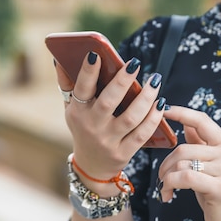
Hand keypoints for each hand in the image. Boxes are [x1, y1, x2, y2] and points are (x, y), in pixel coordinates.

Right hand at [54, 52, 165, 178]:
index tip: (96, 54)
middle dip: (122, 81)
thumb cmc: (83, 129)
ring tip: (154, 80)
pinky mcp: (123, 153)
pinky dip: (153, 118)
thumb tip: (60, 59)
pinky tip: (160, 103)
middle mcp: (91, 127)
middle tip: (134, 63)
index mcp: (78, 112)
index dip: (87, 72)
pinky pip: (142, 134)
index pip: (81, 89)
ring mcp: (108, 141)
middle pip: (108, 102)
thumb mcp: (71, 110)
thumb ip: (67, 84)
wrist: (91, 167)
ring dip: (145, 98)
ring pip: (130, 118)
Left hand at [158, 106, 220, 220]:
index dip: (180, 112)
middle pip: (183, 148)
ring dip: (166, 177)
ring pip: (181, 163)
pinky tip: (168, 195)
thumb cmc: (218, 193)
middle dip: (165, 164)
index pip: (201, 120)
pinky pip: (184, 177)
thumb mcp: (209, 165)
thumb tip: (185, 123)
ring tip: (165, 188)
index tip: (163, 109)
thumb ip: (200, 144)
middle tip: (161, 178)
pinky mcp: (220, 187)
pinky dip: (169, 185)